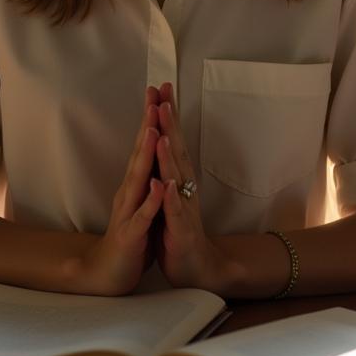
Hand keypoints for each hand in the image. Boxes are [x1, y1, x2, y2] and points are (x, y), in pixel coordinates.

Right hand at [77, 89, 164, 295]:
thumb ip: (147, 175)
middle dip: (148, 125)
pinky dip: (151, 200)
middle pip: (140, 153)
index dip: (153, 118)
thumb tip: (153, 147)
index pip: (145, 145)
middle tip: (155, 97)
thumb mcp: (143, 200)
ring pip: (139, 179)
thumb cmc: (131, 235)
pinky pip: (144, 215)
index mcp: (136, 183)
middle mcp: (129, 191)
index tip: (161, 91)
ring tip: (154, 131)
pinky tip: (158, 186)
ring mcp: (129, 211)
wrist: (109, 273)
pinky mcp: (132, 234)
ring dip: (146, 155)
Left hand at [151, 82, 229, 291]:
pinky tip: (165, 183)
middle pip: (177, 149)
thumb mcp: (170, 192)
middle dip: (170, 123)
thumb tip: (163, 136)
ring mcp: (184, 207)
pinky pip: (174, 211)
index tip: (160, 87)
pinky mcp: (180, 229)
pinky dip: (170, 197)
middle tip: (163, 96)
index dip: (167, 114)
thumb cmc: (178, 228)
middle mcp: (184, 187)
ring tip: (161, 133)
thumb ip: (168, 166)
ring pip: (176, 177)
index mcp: (178, 177)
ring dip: (169, 155)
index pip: (172, 139)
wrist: (196, 267)